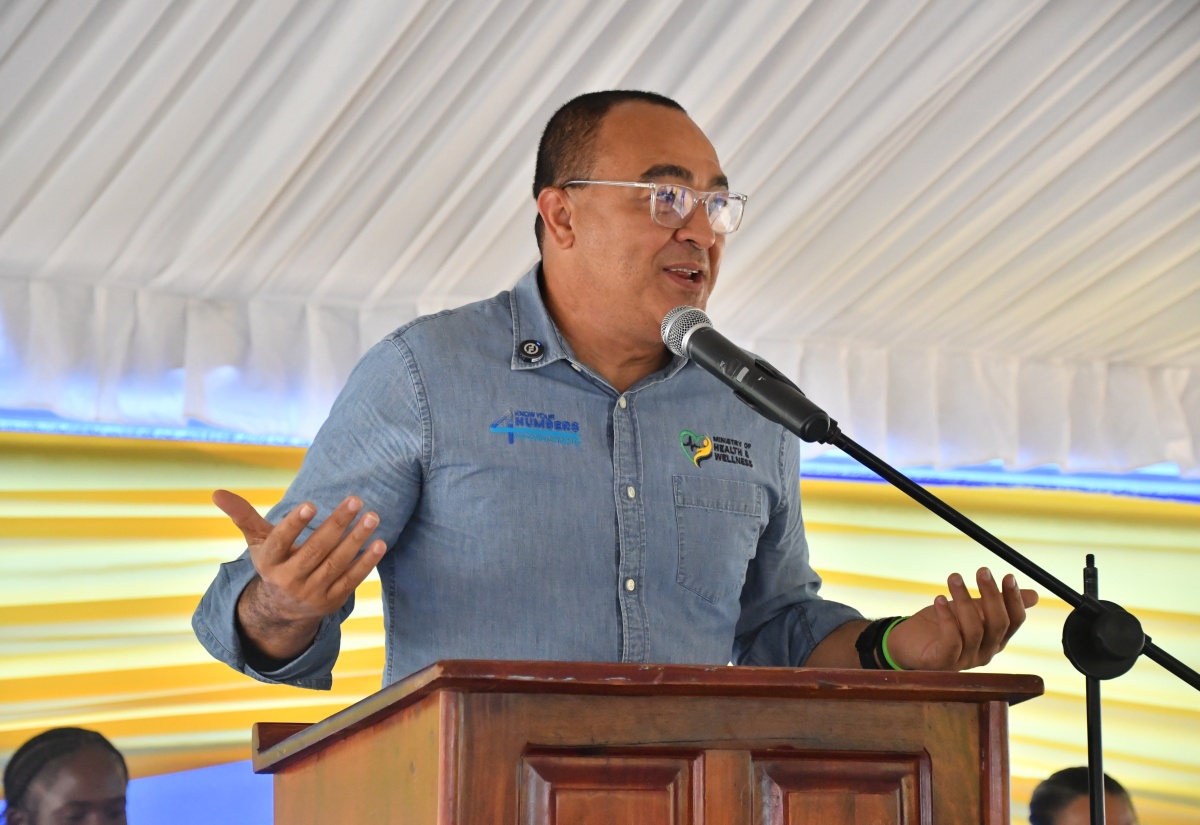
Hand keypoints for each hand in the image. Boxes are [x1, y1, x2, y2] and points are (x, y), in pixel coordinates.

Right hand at [214, 489, 385, 660]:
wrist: (282, 609)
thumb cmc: (275, 562)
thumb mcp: (258, 541)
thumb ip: (243, 516)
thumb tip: (216, 492)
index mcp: (270, 562)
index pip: (281, 541)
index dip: (295, 524)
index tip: (311, 504)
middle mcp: (289, 579)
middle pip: (315, 550)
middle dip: (336, 525)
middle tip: (355, 500)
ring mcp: (311, 593)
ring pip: (336, 564)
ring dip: (356, 540)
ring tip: (372, 516)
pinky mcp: (331, 601)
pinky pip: (351, 580)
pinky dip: (366, 563)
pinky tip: (379, 543)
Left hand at [885, 568, 1037, 670]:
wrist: (907, 643)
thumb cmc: (940, 625)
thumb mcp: (972, 610)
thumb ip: (997, 603)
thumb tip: (1035, 595)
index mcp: (995, 640)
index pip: (1014, 621)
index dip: (1014, 599)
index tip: (1008, 575)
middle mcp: (985, 653)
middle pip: (998, 624)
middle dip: (992, 595)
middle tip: (982, 571)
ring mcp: (965, 660)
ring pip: (974, 629)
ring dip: (964, 599)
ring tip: (954, 577)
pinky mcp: (943, 662)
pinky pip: (951, 640)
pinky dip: (947, 617)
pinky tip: (939, 599)